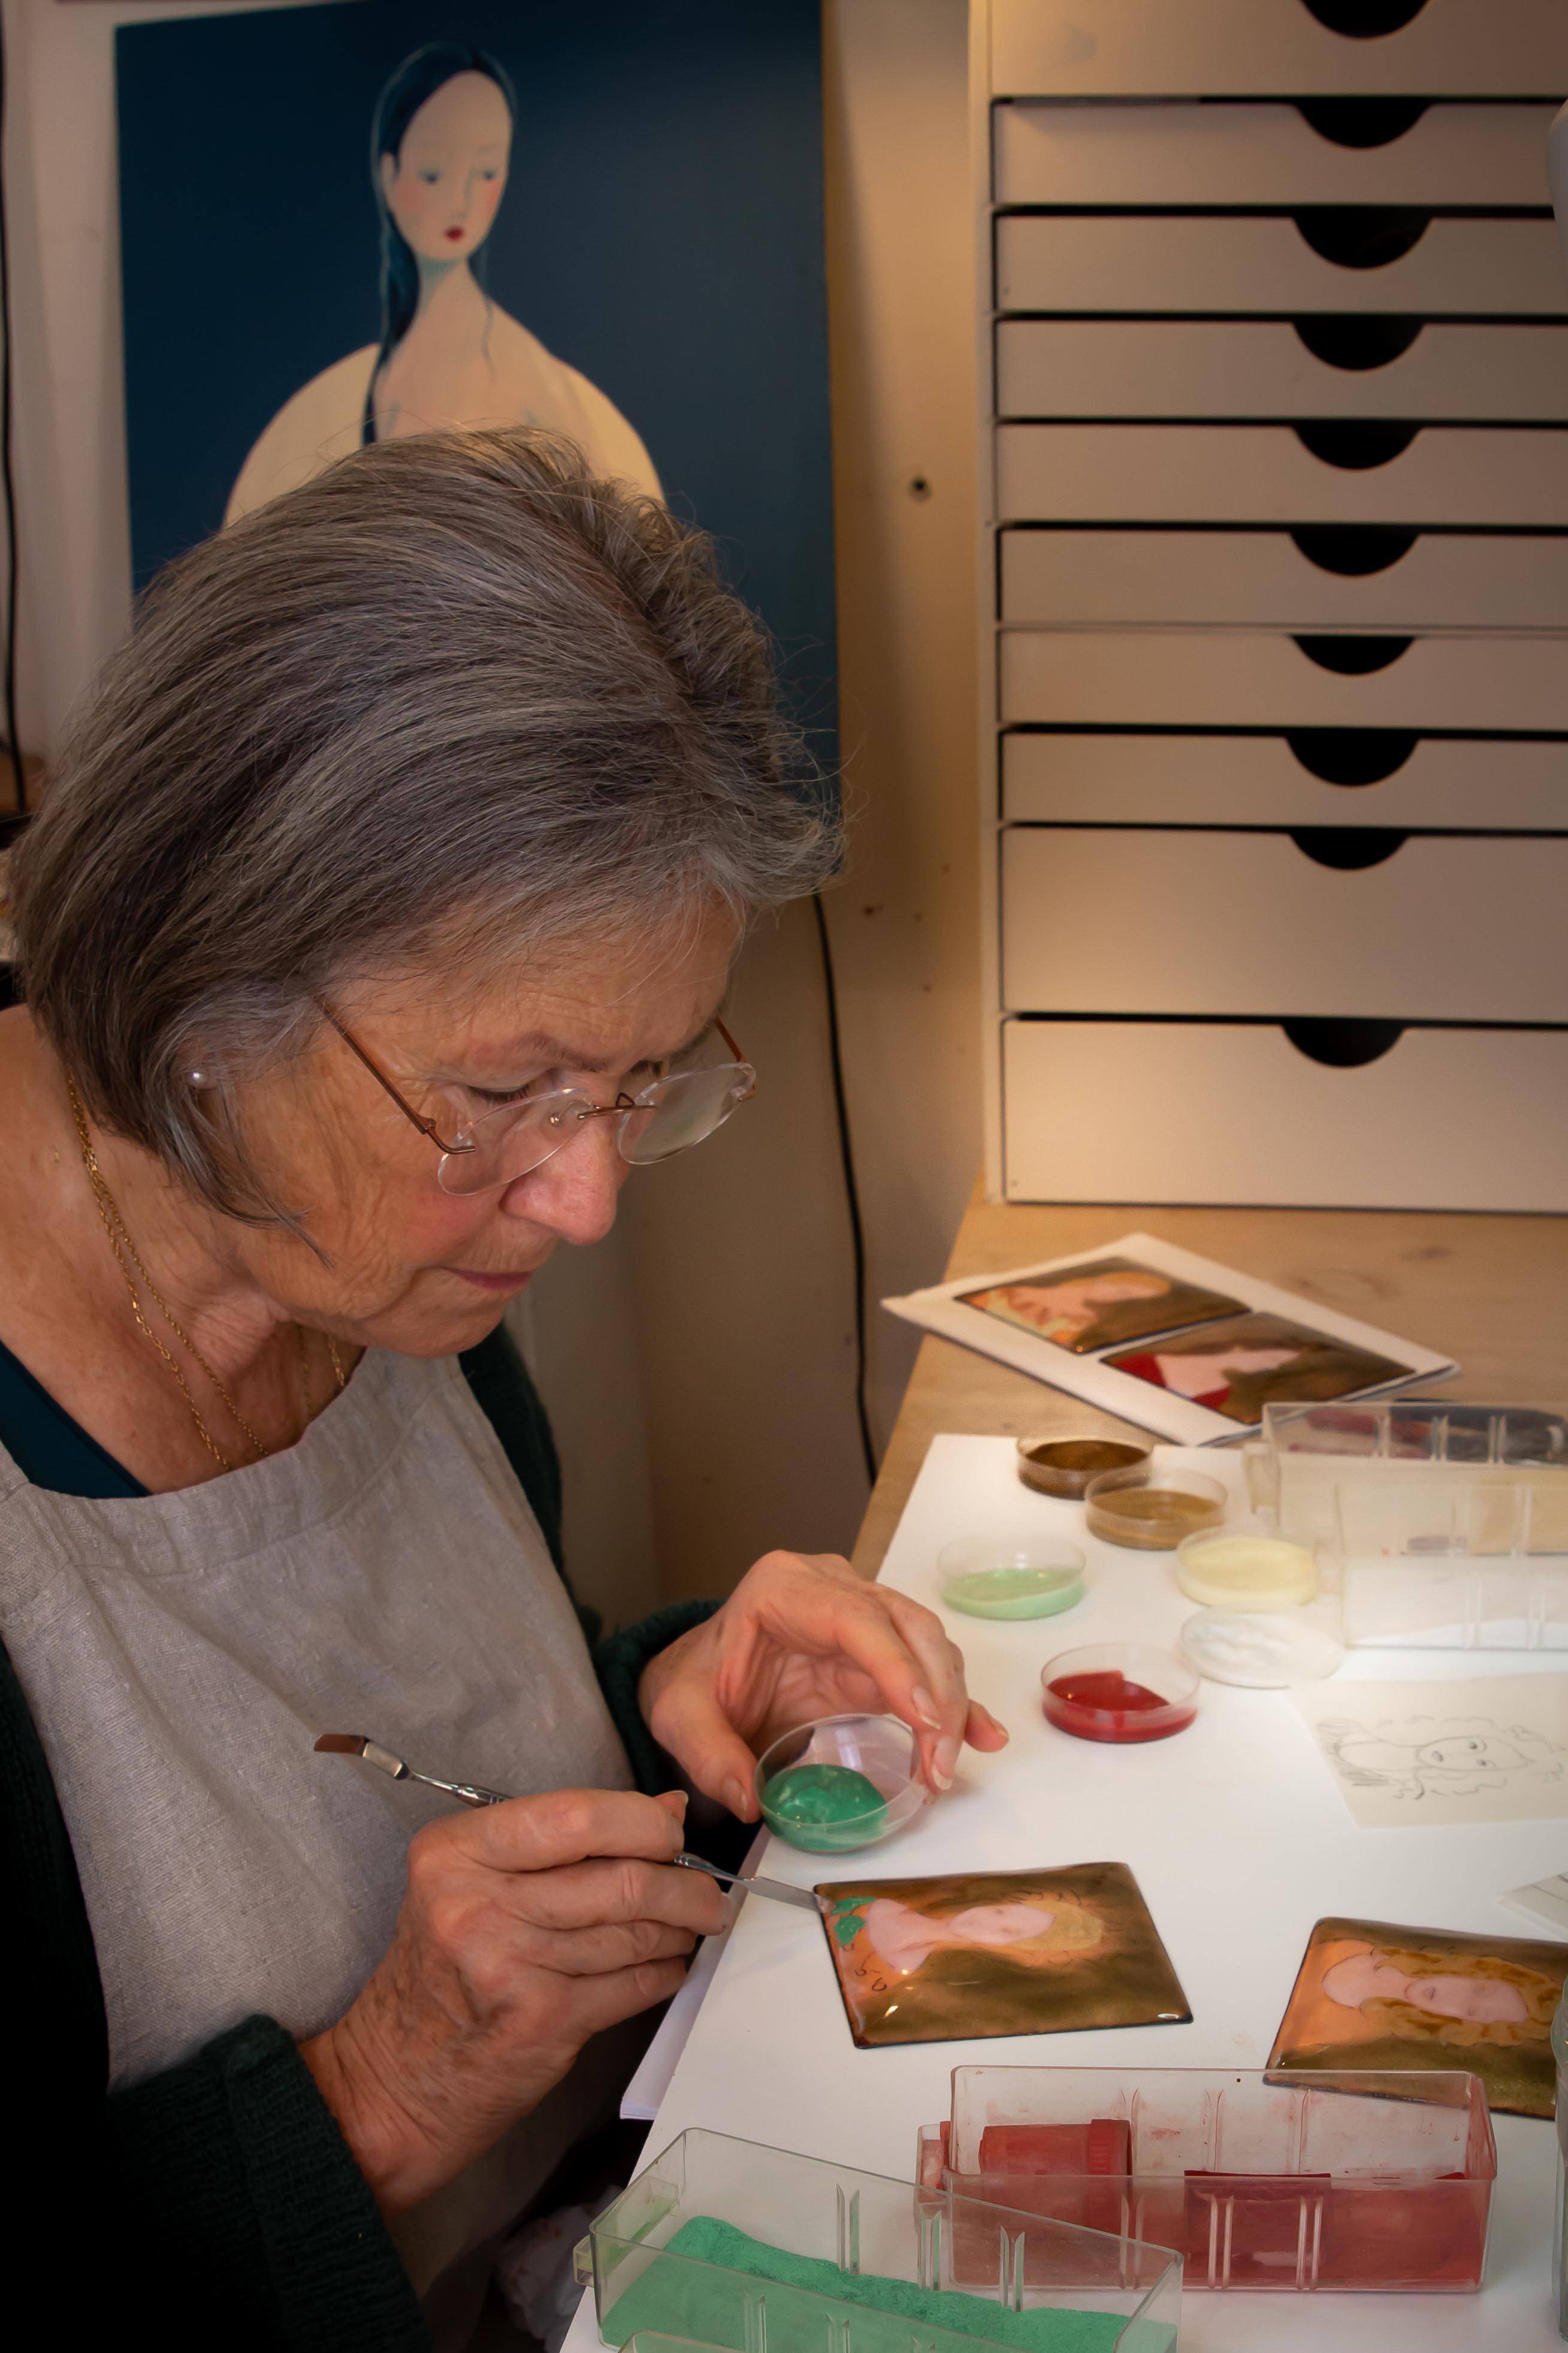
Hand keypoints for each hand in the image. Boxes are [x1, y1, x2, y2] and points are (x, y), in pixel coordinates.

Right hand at [299, 1786, 726, 2210]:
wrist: (395, 2078)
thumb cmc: (443, 1971)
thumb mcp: (474, 1884)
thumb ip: (564, 1842)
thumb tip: (667, 1807)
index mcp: (456, 1851)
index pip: (576, 1814)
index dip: (643, 1821)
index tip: (673, 1830)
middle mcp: (476, 1903)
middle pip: (619, 1878)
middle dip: (684, 1883)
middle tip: (708, 1892)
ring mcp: (508, 1966)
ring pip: (635, 1933)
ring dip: (681, 1929)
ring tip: (692, 1926)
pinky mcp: (540, 2022)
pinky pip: (633, 1985)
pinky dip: (664, 1973)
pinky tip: (667, 1965)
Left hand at [638, 1551, 1009, 1817]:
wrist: (700, 1673)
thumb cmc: (694, 1680)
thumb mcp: (678, 1713)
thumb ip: (707, 1754)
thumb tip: (748, 1799)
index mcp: (783, 1587)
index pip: (855, 1617)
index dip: (897, 1665)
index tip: (925, 1719)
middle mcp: (833, 1587)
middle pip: (907, 1627)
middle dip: (936, 1695)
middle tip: (940, 1763)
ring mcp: (862, 1615)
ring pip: (928, 1646)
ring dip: (950, 1705)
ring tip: (948, 1767)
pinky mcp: (878, 1652)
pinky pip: (928, 1671)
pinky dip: (958, 1704)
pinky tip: (985, 1736)